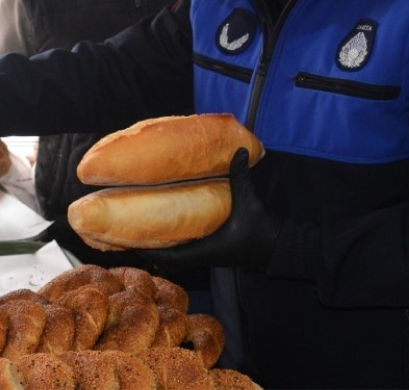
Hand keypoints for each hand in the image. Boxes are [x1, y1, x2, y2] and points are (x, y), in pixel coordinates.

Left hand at [137, 147, 280, 270]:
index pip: (169, 256)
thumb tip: (237, 150)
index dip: (147, 252)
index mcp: (206, 250)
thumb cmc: (263, 229)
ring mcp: (209, 254)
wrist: (281, 246)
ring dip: (160, 245)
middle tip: (127, 233)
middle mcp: (204, 255)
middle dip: (148, 248)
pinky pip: (188, 248)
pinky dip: (175, 241)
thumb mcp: (249, 201)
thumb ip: (240, 176)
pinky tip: (168, 226)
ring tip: (141, 228)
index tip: (127, 243)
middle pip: (168, 258)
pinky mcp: (215, 250)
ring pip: (177, 254)